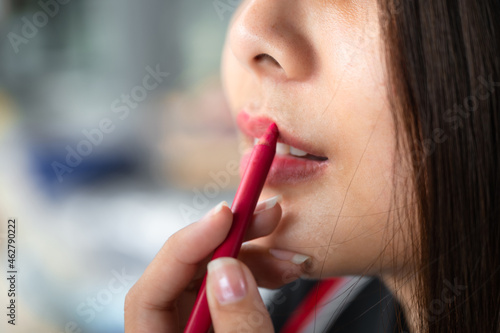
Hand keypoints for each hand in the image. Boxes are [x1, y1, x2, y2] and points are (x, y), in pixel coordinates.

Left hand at [124, 198, 281, 331]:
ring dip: (251, 260)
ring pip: (210, 281)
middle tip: (264, 217)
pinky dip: (255, 278)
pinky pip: (229, 294)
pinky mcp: (216, 327)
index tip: (225, 216)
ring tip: (286, 257)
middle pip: (183, 278)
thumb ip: (237, 325)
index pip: (149, 292)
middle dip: (228, 243)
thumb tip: (227, 268)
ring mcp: (193, 330)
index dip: (185, 247)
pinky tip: (277, 271)